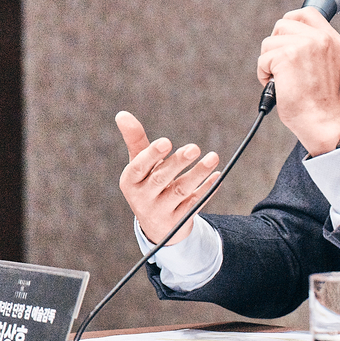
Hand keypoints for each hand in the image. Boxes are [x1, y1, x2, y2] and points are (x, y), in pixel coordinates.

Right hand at [116, 111, 219, 244]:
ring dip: (198, 174)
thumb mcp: (139, 164)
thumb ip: (135, 140)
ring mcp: (160, 211)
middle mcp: (142, 198)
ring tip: (213, 157)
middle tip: (194, 147)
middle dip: (178, 162)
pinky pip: (194, 204)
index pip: (138, 168)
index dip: (151, 155)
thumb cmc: (147, 184)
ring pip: (180, 191)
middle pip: (160, 179)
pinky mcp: (178, 221)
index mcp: (130, 182)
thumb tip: (121, 114)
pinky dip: (206, 190)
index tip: (167, 141)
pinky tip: (218, 176)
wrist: (156, 226)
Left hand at [257, 7, 339, 154]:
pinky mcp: (287, 56)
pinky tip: (277, 85)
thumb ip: (314, 46)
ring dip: (269, 62)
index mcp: (333, 40)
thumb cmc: (320, 100)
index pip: (308, 13)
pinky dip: (264, 74)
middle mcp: (321, 38)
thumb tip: (288, 36)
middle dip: (276, 45)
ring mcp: (305, 45)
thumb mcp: (328, 64)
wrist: (321, 120)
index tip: (286, 37)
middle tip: (282, 66)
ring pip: (269, 42)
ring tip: (282, 79)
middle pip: (282, 25)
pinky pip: (263, 59)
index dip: (291, 21)